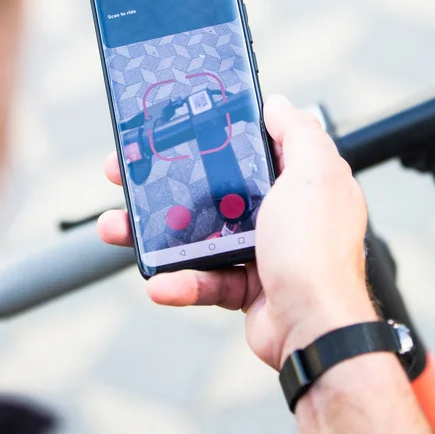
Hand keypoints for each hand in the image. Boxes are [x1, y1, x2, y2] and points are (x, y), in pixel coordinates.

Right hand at [98, 95, 376, 370]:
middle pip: (210, 189)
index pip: (244, 150)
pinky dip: (180, 280)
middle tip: (128, 174)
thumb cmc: (316, 250)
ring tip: (118, 227)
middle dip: (165, 183)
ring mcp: (258, 250)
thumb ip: (298, 132)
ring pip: (196, 234)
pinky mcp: (243, 286)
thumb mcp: (314, 174)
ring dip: (155, 233)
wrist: (315, 328)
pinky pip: (203, 278)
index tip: (173, 132)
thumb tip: (276, 104)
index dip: (207, 137)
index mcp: (293, 181)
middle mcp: (277, 214)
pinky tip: (160, 282)